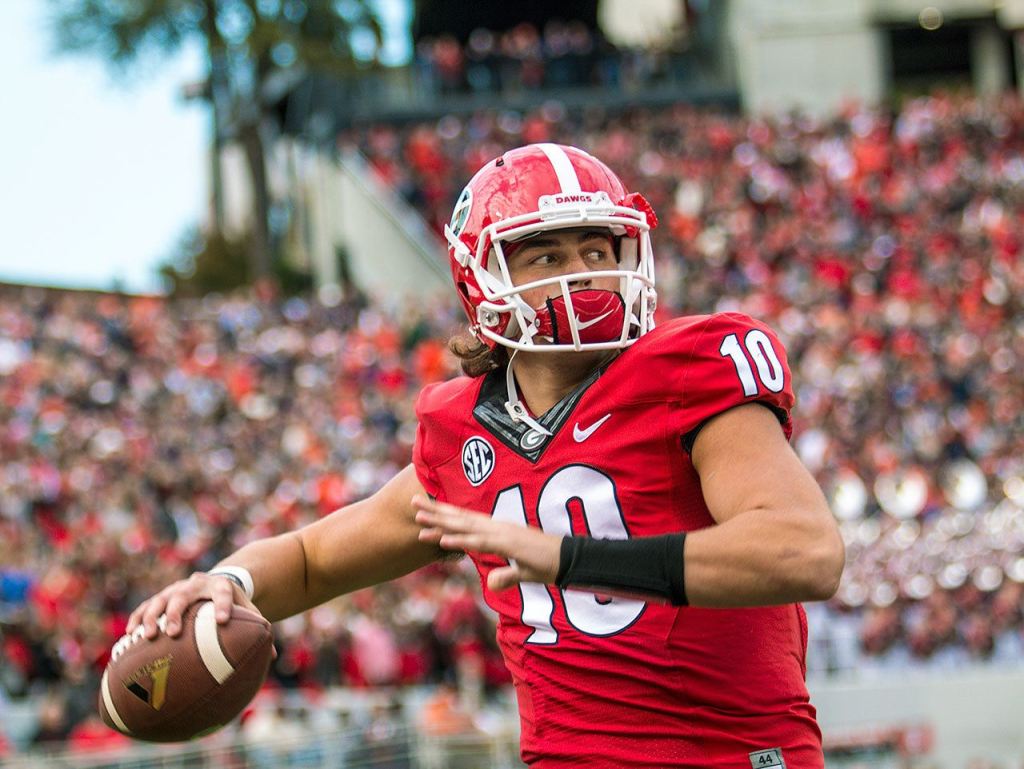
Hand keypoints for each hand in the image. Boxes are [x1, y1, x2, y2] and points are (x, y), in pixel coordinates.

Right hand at [126, 572, 264, 642]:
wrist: (218, 583)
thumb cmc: (235, 605)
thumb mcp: (249, 611)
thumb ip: (257, 629)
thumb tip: (274, 657)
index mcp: (223, 586)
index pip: (225, 593)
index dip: (224, 606)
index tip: (222, 622)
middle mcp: (198, 584)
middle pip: (184, 595)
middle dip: (177, 613)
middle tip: (172, 633)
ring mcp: (177, 589)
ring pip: (161, 599)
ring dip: (152, 616)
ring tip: (148, 636)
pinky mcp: (163, 596)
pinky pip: (146, 606)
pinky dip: (137, 619)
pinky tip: (129, 637)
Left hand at [413, 495, 561, 591]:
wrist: (570, 560)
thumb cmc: (549, 564)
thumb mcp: (522, 573)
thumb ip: (506, 576)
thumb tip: (492, 583)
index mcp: (499, 531)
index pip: (468, 521)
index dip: (447, 514)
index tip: (427, 509)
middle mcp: (498, 527)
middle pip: (461, 518)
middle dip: (436, 511)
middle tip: (412, 503)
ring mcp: (502, 534)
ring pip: (465, 526)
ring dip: (441, 522)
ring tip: (418, 518)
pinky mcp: (507, 544)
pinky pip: (479, 542)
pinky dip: (459, 539)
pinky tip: (441, 538)